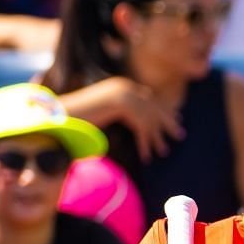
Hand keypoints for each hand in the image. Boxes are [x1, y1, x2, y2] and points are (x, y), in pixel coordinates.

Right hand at [66, 76, 182, 158]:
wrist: (63, 111)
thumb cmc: (78, 112)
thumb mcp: (100, 108)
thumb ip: (114, 110)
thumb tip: (123, 115)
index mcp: (121, 86)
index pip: (148, 97)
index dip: (161, 109)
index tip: (175, 117)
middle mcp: (125, 88)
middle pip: (154, 107)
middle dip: (167, 122)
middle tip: (181, 134)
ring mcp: (124, 96)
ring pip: (149, 120)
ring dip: (157, 138)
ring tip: (164, 151)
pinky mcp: (122, 108)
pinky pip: (140, 128)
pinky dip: (144, 144)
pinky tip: (147, 156)